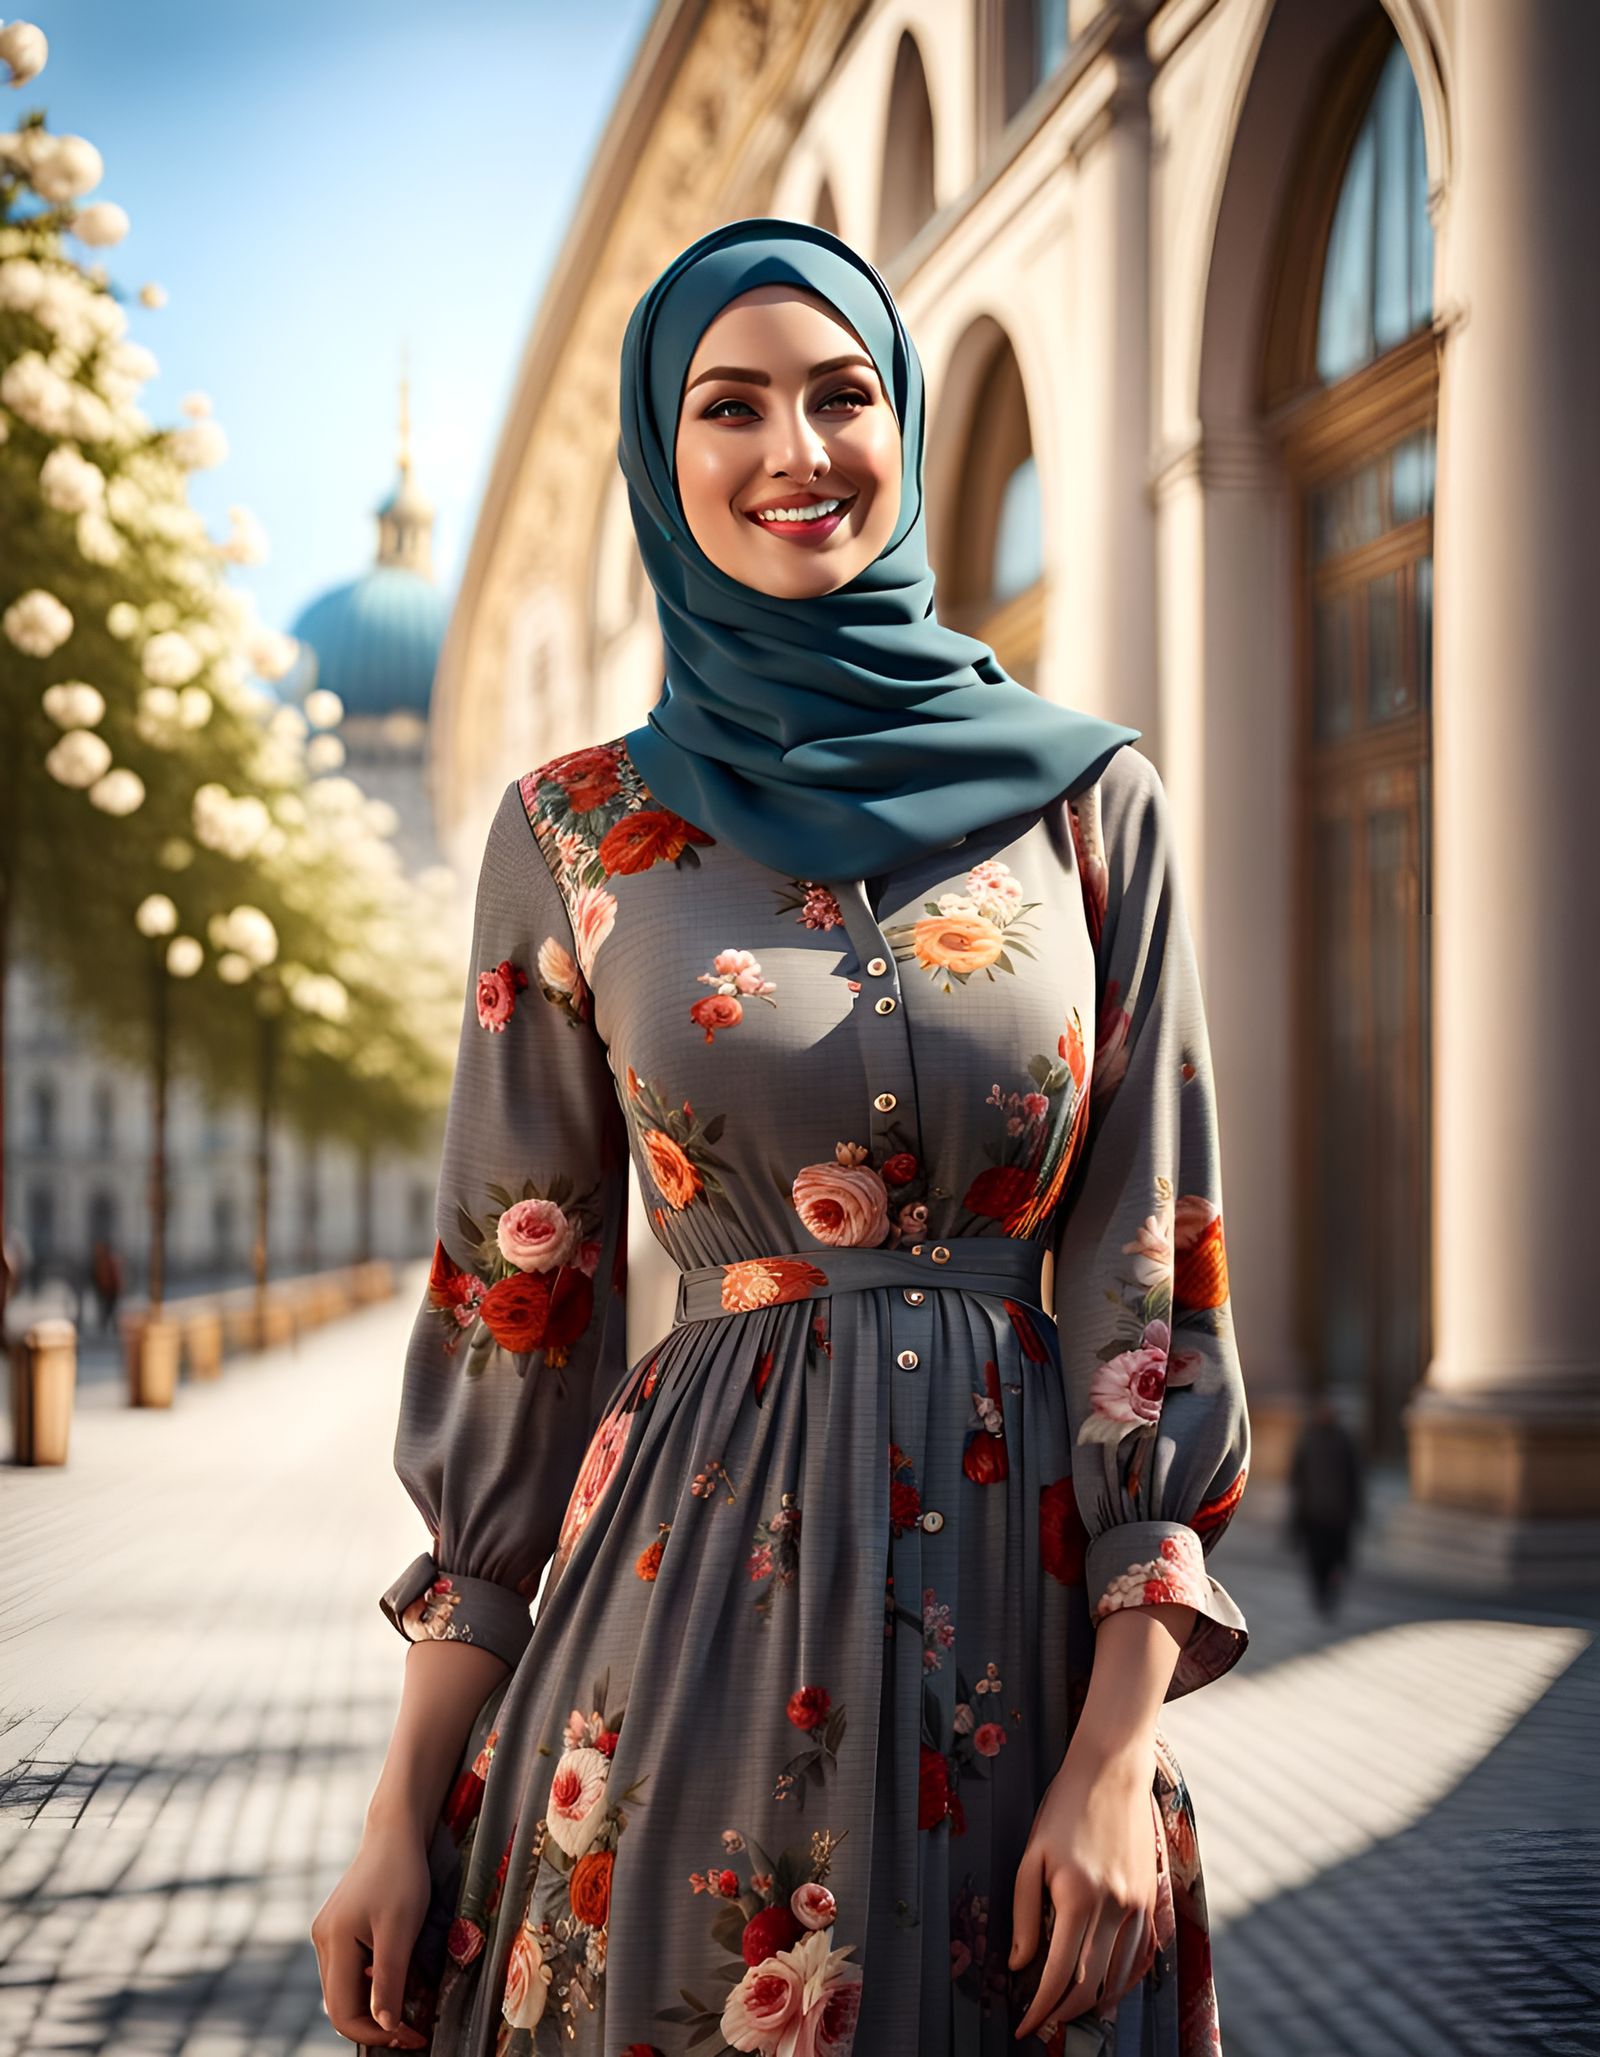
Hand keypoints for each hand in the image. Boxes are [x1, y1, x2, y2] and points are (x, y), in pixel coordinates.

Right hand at [311, 1820, 432, 2049]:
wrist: (395, 1832)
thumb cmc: (402, 1874)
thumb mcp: (401, 1929)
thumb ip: (389, 1979)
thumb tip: (385, 2026)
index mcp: (333, 1942)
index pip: (343, 2012)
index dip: (376, 2033)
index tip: (412, 2035)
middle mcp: (322, 1941)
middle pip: (341, 2004)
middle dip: (376, 2022)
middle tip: (415, 2027)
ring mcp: (327, 1934)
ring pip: (345, 1989)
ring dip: (374, 2004)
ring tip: (410, 2002)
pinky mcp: (338, 1928)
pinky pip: (349, 1970)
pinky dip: (371, 1983)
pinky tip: (395, 1976)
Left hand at [1008, 1737, 1161, 2041]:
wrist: (1112, 1772)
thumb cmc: (1064, 1809)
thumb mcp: (1032, 1856)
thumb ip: (1025, 1914)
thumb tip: (1020, 1965)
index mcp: (1078, 1899)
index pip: (1057, 1976)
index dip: (1039, 2009)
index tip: (1024, 2027)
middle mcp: (1114, 1910)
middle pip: (1091, 1988)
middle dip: (1063, 2013)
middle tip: (1042, 2020)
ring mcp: (1138, 1908)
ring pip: (1120, 1980)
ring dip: (1094, 2002)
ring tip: (1068, 2007)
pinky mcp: (1151, 1901)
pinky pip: (1141, 1958)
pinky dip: (1122, 1981)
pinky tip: (1104, 1984)